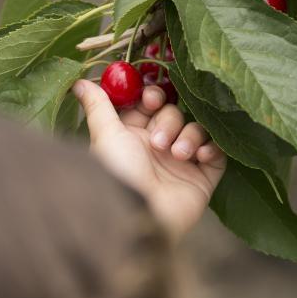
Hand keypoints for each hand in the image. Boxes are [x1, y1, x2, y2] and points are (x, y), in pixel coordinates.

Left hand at [73, 79, 225, 239]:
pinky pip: (217, 153)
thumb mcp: (105, 134)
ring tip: (176, 156)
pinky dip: (211, 149)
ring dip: (188, 136)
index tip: (150, 99)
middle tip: (157, 141)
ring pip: (196, 129)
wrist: (141, 215)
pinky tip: (199, 156)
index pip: (148, 105)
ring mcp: (181, 163)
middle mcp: (157, 148)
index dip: (152, 96)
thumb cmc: (118, 173)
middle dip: (168, 120)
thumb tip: (79, 82)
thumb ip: (98, 105)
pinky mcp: (203, 179)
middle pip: (173, 113)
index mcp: (132, 136)